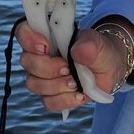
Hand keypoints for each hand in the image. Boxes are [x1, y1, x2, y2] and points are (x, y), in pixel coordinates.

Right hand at [16, 21, 133, 114]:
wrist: (110, 68)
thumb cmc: (99, 50)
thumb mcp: (99, 43)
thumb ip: (89, 45)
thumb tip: (77, 51)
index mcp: (47, 36)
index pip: (23, 31)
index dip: (28, 39)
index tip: (45, 46)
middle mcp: (40, 56)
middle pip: (26, 61)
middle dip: (47, 67)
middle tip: (67, 68)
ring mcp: (44, 77)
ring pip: (33, 84)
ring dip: (56, 85)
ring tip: (76, 83)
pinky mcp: (52, 95)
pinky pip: (48, 102)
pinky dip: (65, 100)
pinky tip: (80, 95)